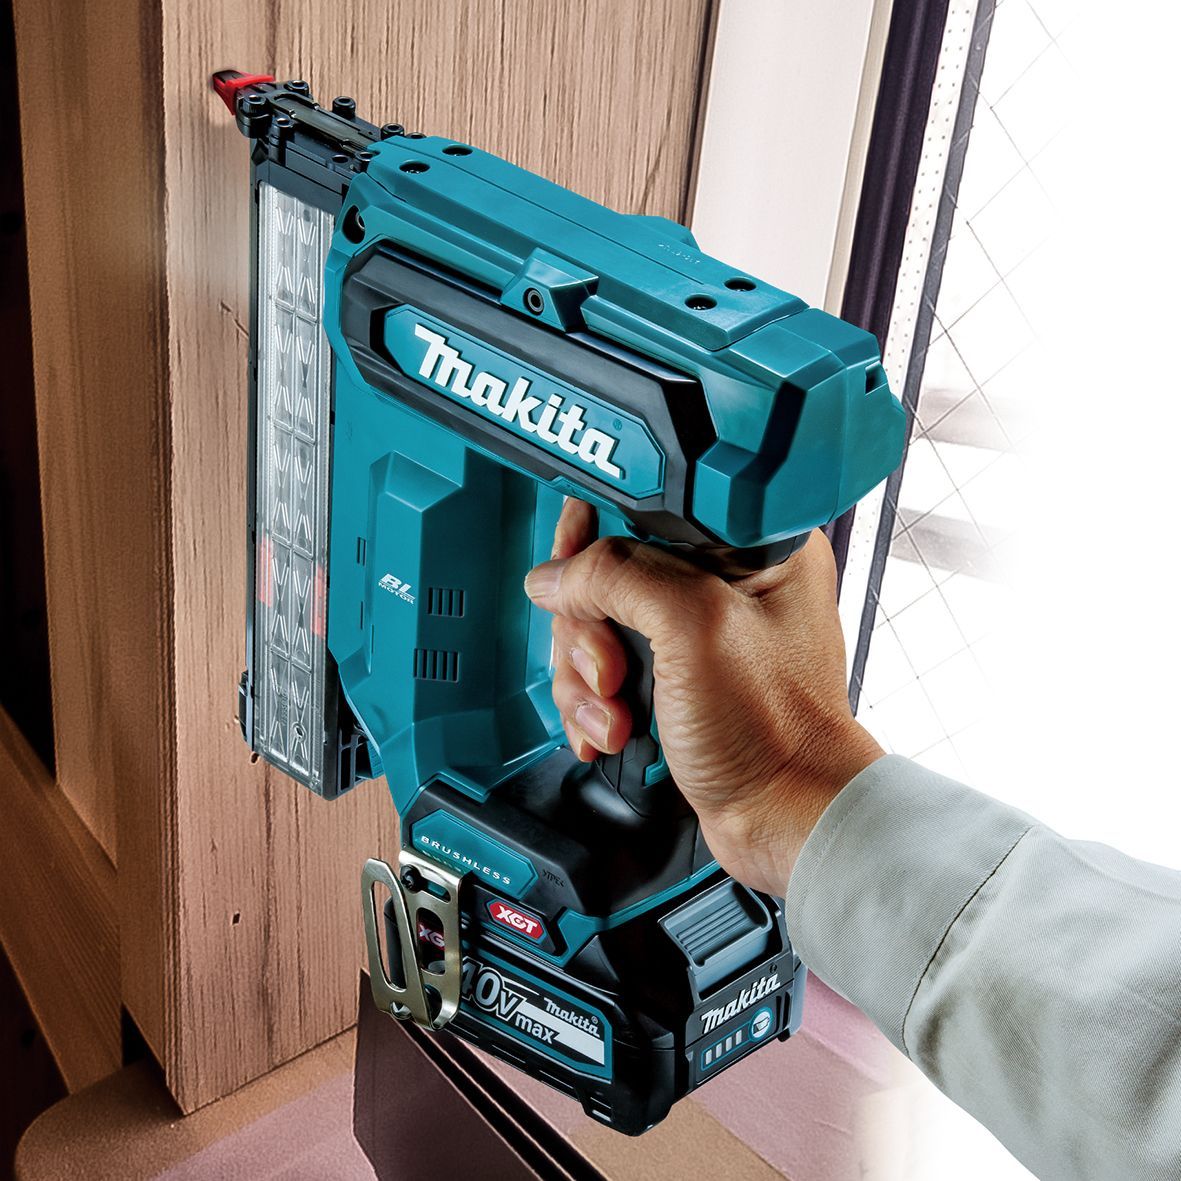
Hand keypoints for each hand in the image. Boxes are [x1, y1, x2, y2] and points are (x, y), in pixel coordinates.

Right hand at [524, 499, 882, 896]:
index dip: (596, 539)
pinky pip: (603, 671)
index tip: (572, 574)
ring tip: (614, 715)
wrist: (783, 818)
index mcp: (749, 544)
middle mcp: (721, 582)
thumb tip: (555, 573)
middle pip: (605, 575)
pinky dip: (594, 705)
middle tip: (612, 672)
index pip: (645, 508)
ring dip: (587, 680)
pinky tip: (610, 730)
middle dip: (591, 634)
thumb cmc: (773, 731)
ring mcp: (692, 635)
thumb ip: (617, 577)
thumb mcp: (693, 628)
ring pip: (595, 628)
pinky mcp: (673, 679)